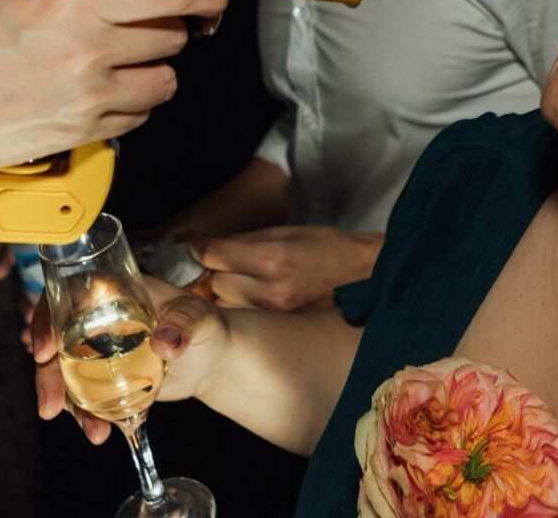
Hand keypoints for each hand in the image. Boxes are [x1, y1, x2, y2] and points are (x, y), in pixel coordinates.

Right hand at [0, 0, 225, 189]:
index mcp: (70, 4)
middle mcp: (88, 52)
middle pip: (173, 38)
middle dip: (169, 28)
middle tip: (146, 21)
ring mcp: (88, 99)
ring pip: (162, 83)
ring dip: (151, 69)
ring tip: (120, 59)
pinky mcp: (81, 135)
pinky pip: (134, 118)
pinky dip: (128, 105)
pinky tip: (97, 91)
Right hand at [31, 278, 230, 442]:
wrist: (211, 361)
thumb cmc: (205, 326)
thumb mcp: (199, 318)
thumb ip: (184, 324)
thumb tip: (163, 344)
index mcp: (111, 293)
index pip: (64, 298)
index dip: (44, 320)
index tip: (43, 351)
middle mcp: (96, 320)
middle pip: (54, 343)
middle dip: (47, 377)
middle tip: (50, 407)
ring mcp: (96, 353)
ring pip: (63, 375)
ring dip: (66, 405)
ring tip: (92, 432)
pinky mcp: (104, 380)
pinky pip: (83, 397)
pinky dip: (87, 417)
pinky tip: (101, 432)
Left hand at [186, 226, 381, 311]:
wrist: (362, 274)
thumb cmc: (326, 246)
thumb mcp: (285, 232)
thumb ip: (246, 241)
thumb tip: (213, 245)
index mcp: (271, 259)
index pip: (214, 254)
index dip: (199, 244)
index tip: (195, 239)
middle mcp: (269, 290)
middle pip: (216, 283)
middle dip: (215, 270)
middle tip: (223, 261)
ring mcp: (274, 313)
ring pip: (225, 305)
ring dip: (225, 292)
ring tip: (239, 280)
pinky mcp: (280, 325)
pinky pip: (245, 316)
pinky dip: (240, 306)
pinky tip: (251, 296)